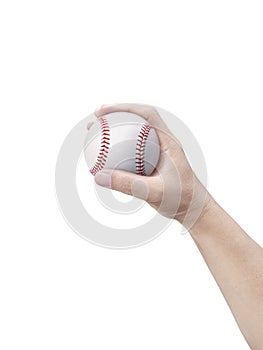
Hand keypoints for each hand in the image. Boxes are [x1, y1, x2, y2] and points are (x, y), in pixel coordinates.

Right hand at [93, 103, 209, 226]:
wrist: (194, 209)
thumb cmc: (182, 199)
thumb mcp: (155, 192)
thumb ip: (128, 184)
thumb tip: (99, 176)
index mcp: (168, 142)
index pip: (147, 115)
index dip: (124, 108)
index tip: (103, 111)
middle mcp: (162, 143)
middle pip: (137, 121)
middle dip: (115, 116)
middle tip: (94, 120)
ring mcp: (155, 153)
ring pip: (133, 136)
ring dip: (115, 132)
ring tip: (95, 134)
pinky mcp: (150, 164)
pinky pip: (131, 153)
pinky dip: (117, 151)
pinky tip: (104, 157)